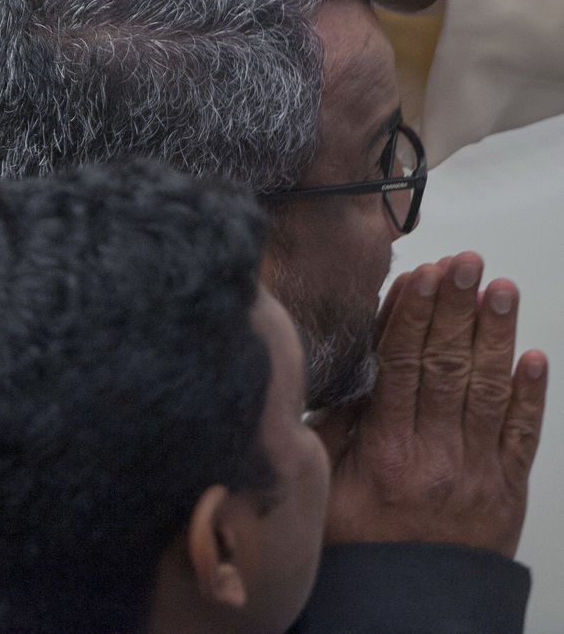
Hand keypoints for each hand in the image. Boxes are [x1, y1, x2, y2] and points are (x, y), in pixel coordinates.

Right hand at [311, 252, 546, 557]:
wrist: (411, 607)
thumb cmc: (361, 542)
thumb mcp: (327, 482)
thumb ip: (339, 424)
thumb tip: (354, 364)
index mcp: (385, 450)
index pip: (402, 365)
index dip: (414, 314)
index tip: (424, 273)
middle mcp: (435, 454)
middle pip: (448, 366)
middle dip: (457, 308)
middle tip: (467, 262)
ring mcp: (477, 470)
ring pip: (488, 390)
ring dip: (495, 335)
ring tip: (501, 288)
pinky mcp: (507, 488)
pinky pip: (523, 436)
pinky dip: (531, 395)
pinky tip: (534, 357)